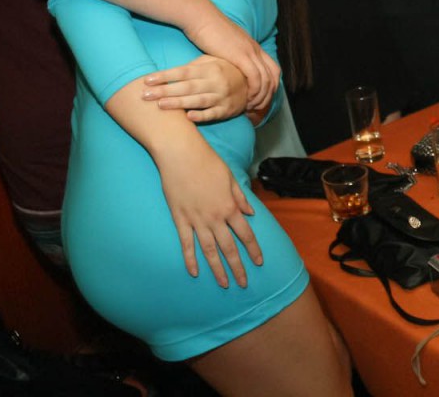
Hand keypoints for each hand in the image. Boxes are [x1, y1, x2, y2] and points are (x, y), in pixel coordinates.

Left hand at [142, 55, 247, 121]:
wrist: (251, 85)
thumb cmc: (225, 71)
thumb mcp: (212, 62)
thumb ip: (194, 65)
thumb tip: (169, 70)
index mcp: (209, 68)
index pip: (183, 72)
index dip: (165, 76)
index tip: (147, 80)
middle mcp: (215, 82)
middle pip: (187, 87)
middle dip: (165, 91)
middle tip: (145, 95)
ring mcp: (221, 97)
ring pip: (197, 100)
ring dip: (178, 103)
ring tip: (160, 105)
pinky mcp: (226, 110)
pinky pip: (212, 114)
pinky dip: (200, 116)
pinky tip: (188, 117)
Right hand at [154, 133, 262, 287]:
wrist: (181, 154)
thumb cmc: (207, 162)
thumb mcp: (230, 178)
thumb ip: (240, 197)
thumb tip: (250, 212)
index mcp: (229, 207)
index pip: (245, 234)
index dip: (253, 250)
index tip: (259, 262)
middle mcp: (214, 217)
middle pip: (229, 248)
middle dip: (238, 267)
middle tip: (243, 284)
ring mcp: (196, 220)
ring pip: (209, 250)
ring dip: (217, 269)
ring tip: (224, 284)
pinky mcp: (179, 218)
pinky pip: (186, 243)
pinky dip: (190, 259)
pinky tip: (195, 272)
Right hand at [184, 13, 278, 111]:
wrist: (200, 17)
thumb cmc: (206, 30)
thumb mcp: (225, 44)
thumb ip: (231, 55)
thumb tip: (228, 65)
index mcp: (254, 47)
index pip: (273, 69)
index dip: (270, 86)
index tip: (261, 98)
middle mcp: (256, 49)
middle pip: (274, 76)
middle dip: (269, 95)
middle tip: (259, 108)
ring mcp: (250, 52)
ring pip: (267, 79)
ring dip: (262, 96)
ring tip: (252, 107)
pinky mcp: (241, 56)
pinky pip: (256, 77)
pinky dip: (254, 90)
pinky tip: (246, 99)